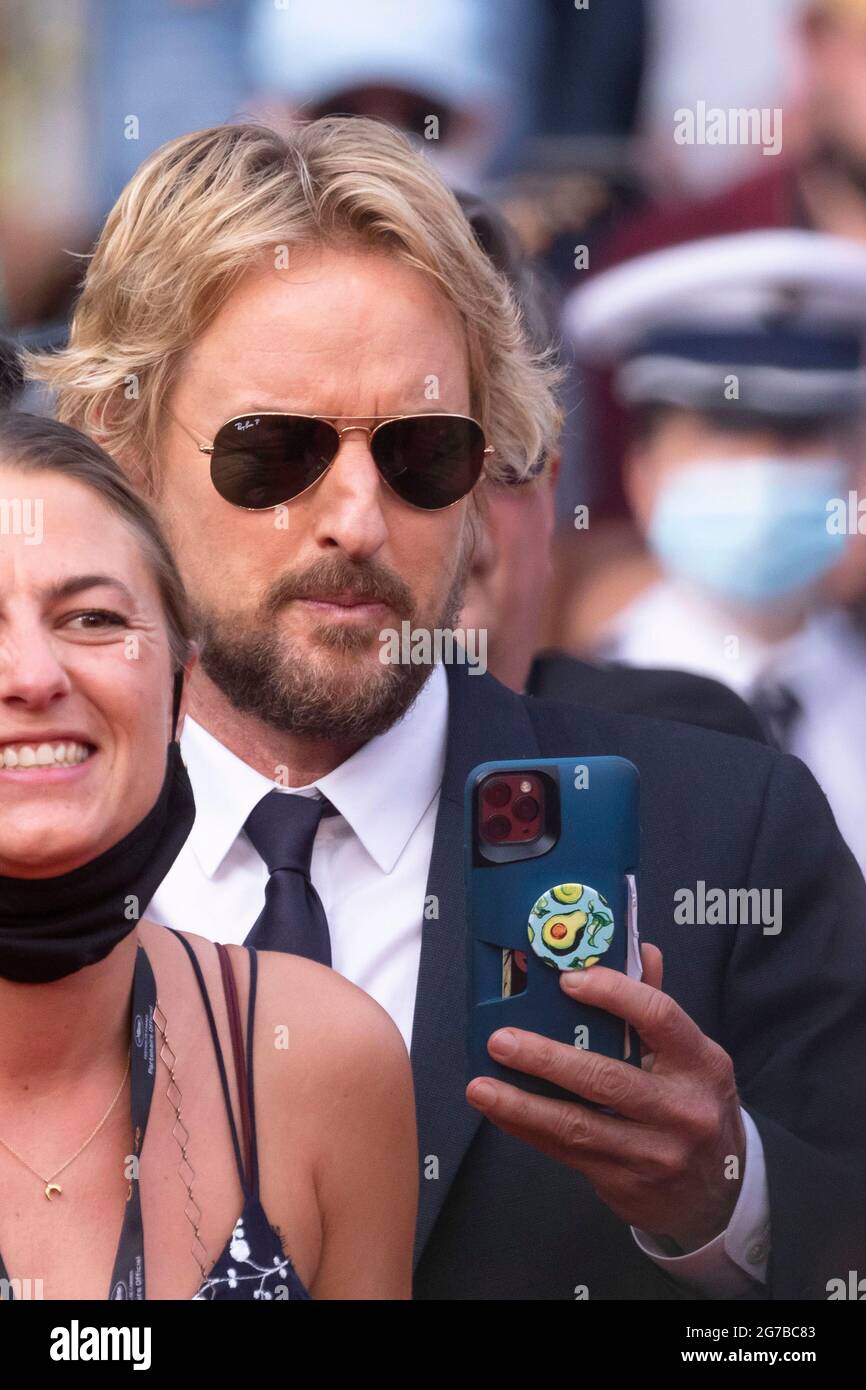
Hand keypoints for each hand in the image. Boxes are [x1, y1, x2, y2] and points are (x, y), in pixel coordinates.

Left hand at [465, 945, 745, 1250]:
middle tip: (500, 1040)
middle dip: (547, 1058)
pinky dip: (529, 1130)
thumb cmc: (694, 1105)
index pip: (658, 1016)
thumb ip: (656, 1006)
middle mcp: (683, 1108)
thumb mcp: (691, 1057)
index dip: (612, 993)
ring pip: (578, 1124)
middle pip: (607, 1078)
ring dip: (523, 1104)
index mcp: (701, 1062)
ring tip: (481, 1086)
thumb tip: (638, 950)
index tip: (566, 980)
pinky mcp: (626, 1181)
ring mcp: (655, 1151)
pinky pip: (568, 1151)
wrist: (719, 1191)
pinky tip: (500, 1111)